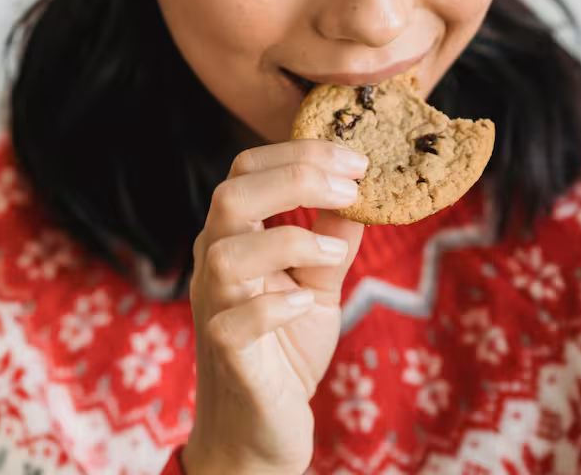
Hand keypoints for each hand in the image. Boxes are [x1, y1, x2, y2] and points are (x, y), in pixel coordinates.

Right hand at [183, 140, 367, 474]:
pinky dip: (273, 306)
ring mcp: (215, 307)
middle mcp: (216, 264)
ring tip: (335, 252)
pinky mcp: (226, 353)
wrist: (263, 427)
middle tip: (353, 184)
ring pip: (225, 254)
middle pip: (231, 196)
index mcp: (235, 237)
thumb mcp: (319, 285)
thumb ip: (334, 239)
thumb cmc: (286, 349)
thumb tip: (364, 193)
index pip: (248, 170)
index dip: (300, 154)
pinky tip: (304, 303)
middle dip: (296, 178)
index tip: (356, 159)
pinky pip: (234, 321)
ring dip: (290, 241)